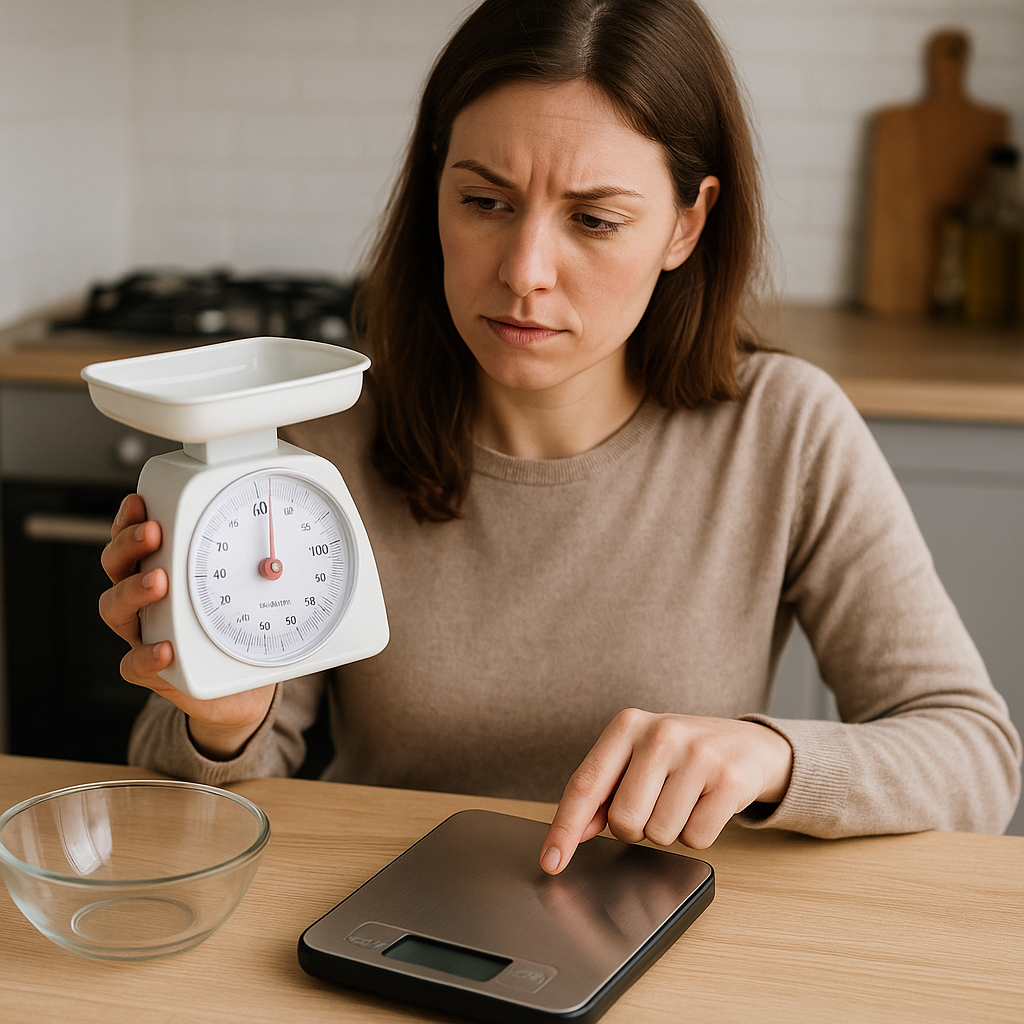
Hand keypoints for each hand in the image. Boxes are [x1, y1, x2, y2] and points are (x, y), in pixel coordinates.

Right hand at [99, 494, 274, 758]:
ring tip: (159, 582)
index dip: (130, 518)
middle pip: (117, 565)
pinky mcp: (154, 671)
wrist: (244, 685)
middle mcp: (147, 598)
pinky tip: (164, 648)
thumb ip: (264, 564)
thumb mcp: (257, 587)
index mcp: (167, 569)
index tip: (140, 501)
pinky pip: (134, 665)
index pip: (137, 538)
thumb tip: (291, 539)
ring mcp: (146, 633)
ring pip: (114, 609)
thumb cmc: (246, 626)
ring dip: (132, 591)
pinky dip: (145, 656)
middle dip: (129, 544)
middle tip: (153, 534)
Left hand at [540, 709, 792, 873]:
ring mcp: (697, 754)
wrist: (747, 744)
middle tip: (655, 803)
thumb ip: (603, 791)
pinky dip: (697, 833)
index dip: (564, 828)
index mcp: (627, 725)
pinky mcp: (728, 779)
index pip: (586, 784)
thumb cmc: (680, 756)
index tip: (550, 862)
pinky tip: (706, 804)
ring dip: (669, 829)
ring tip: (684, 799)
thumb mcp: (637, 758)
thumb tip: (574, 832)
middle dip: (635, 827)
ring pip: (660, 834)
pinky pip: (696, 838)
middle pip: (624, 820)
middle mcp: (660, 734)